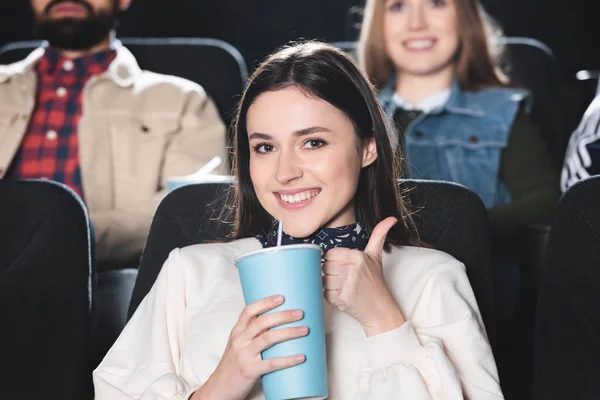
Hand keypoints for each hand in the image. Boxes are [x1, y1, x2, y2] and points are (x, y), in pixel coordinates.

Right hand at [192, 295, 307, 399]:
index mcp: (237, 332)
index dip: (265, 302)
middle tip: (300, 313)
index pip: (249, 311)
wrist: (220, 388)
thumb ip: (254, 335)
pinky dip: (288, 360)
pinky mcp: (249, 371)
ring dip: (289, 332)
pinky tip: (301, 357)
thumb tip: (280, 324)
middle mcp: (239, 341)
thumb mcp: (238, 345)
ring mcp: (244, 355)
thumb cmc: (233, 365)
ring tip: (305, 330)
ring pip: (268, 338)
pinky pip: (272, 363)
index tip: (281, 297)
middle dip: (283, 315)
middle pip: (262, 322)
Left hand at [322, 217, 405, 335]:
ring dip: (330, 284)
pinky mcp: (340, 300)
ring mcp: (346, 286)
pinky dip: (330, 295)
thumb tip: (391, 218)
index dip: (334, 261)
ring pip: (323, 279)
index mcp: (357, 257)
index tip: (344, 267)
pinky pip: (324, 293)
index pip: (330, 254)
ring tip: (343, 287)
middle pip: (325, 266)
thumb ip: (379, 235)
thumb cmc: (376, 282)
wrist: (381, 309)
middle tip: (344, 279)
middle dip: (332, 273)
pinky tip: (342, 295)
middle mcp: (352, 270)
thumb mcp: (376, 256)